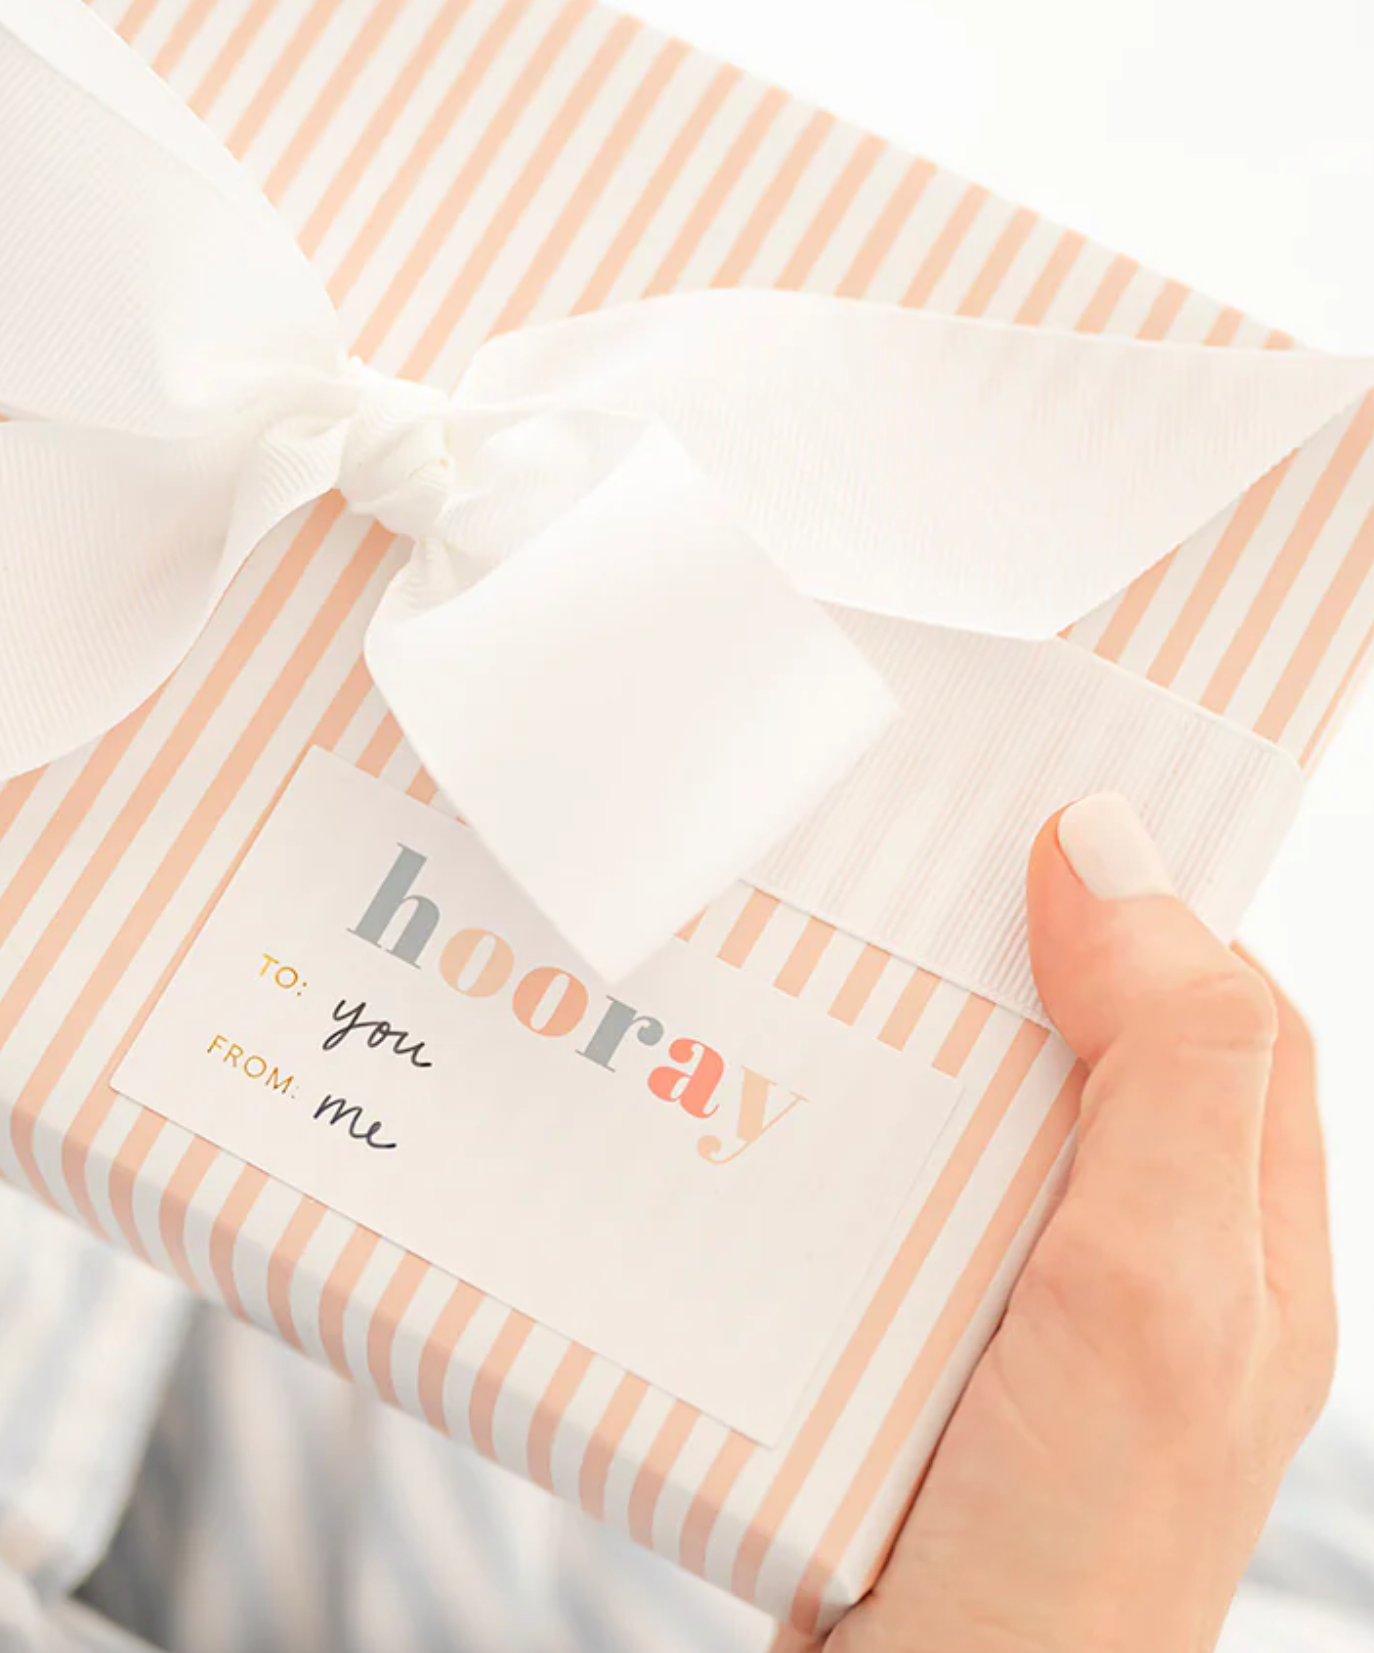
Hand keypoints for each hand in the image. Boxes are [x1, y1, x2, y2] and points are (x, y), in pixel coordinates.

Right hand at [828, 794, 1336, 1652]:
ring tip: (811, 966)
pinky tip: (759, 1108)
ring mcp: (1024, 1305)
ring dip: (898, 1040)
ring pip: (973, 1111)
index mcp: (1236, 1238)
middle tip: (896, 866)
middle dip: (1003, 950)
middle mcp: (1139, 1261)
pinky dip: (829, 1134)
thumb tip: (1116, 852)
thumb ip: (1171, 1067)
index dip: (1151, 894)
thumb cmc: (1069, 1559)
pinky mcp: (912, 1340)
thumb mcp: (1156, 1293)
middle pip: (1087, 1040)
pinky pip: (882, 1191)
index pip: (1227, 1006)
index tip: (1040, 798)